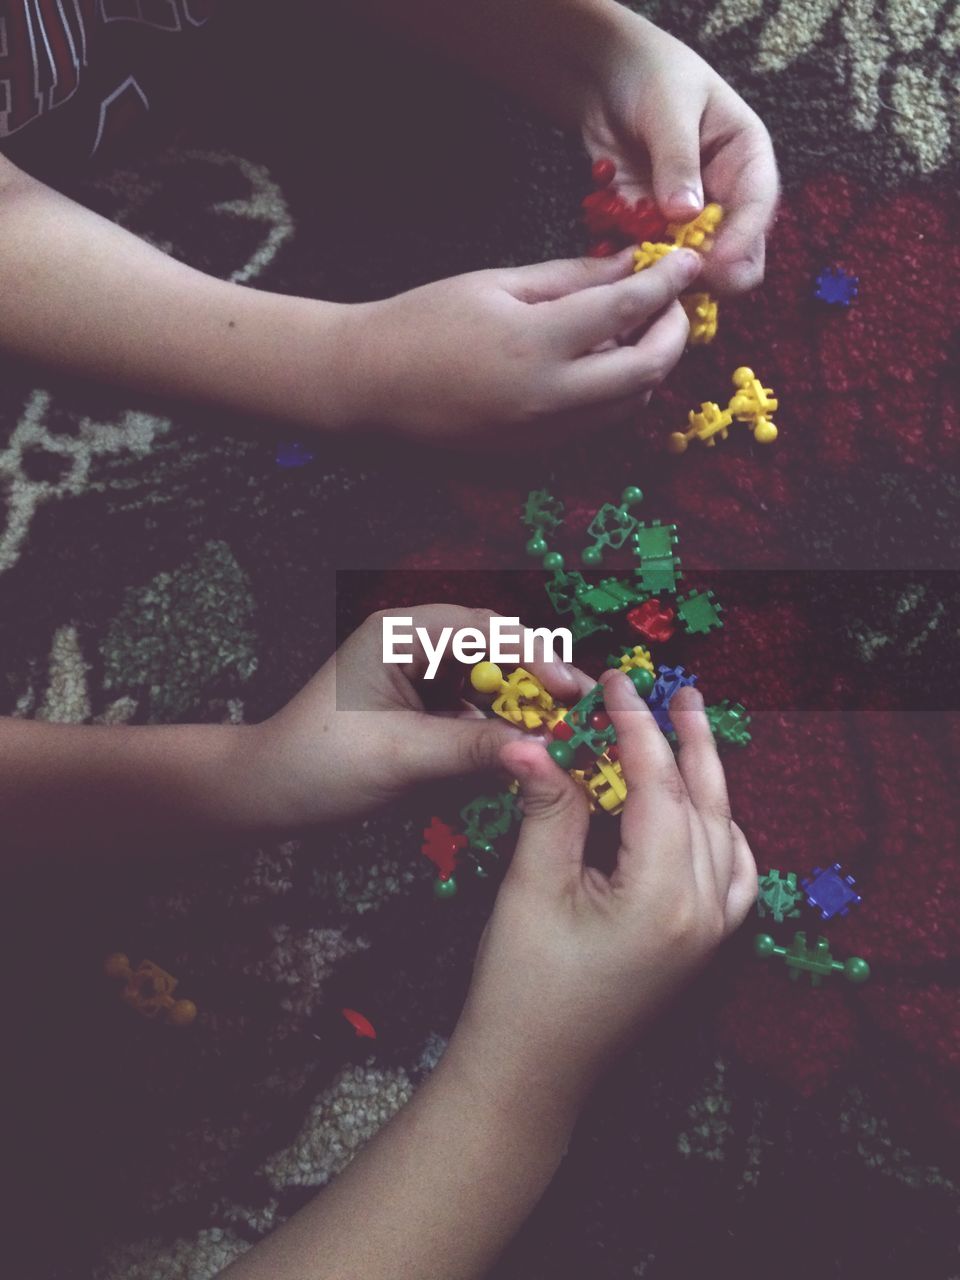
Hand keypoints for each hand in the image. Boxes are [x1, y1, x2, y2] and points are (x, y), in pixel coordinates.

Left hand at [244, 605, 585, 827]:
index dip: (536, 656)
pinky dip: (500, 728)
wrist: (269, 794)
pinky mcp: (423, 705)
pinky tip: (524, 749)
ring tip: (563, 732)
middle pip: (496, 650)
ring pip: (491, 680)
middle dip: (538, 681)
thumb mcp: (403, 755)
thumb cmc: (320, 763)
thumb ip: (476, 748)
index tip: (571, 691)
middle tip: (580, 712)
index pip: (485, 630)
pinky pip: (476, 708)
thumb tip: (546, 750)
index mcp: (401, 633)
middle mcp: (415, 642)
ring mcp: (420, 673)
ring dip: (523, 707)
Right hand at [346, 248, 699, 442]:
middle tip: (673, 303)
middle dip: (674, 333)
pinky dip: (617, 392)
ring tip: (640, 328)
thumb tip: (630, 265)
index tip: (688, 263)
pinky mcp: (535, 453)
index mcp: (536, 344)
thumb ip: (571, 277)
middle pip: (647, 371)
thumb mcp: (498, 283)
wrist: (370, 386)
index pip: (628, 310)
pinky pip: (598, 423)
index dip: (667, 283)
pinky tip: (604, 362)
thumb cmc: (425, 321)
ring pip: (629, 404)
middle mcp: (549, 398)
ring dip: (650, 366)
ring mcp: (544, 434)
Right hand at [444, 671, 756, 1121]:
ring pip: (724, 832)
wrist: (532, 1074)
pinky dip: (726, 831)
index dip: (634, 727)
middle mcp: (702, 911)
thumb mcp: (531, 888)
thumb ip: (548, 808)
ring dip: (708, 777)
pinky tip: (711, 812)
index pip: (657, 785)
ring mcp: (710, 933)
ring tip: (693, 726)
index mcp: (662, 895)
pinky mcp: (703, 947)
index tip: (614, 683)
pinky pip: (735, 876)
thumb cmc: (521, 987)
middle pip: (700, 801)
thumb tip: (534, 739)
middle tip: (672, 687)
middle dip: (683, 739)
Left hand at [578, 9, 778, 293]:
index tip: (716, 265)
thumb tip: (686, 213)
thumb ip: (677, 158)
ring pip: (698, 270)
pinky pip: (656, 264)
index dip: (742, 242)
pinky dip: (641, 271)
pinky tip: (620, 267)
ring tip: (644, 275)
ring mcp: (692, 221)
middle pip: (739, 255)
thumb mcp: (669, 108)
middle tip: (679, 280)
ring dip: (673, 279)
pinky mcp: (657, 232)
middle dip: (713, 274)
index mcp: (748, 160)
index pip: (758, 208)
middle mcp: (728, 198)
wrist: (610, 80)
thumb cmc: (652, 77)